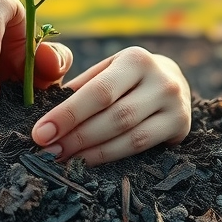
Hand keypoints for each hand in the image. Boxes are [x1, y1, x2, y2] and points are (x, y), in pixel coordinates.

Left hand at [31, 46, 190, 165]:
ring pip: (128, 137)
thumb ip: (81, 87)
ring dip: (91, 152)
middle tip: (47, 151)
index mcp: (135, 59)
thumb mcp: (107, 71)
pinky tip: (87, 161)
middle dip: (75, 137)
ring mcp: (175, 104)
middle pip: (113, 116)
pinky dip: (110, 156)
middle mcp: (161, 80)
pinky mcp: (181, 126)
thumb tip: (47, 114)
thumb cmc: (127, 77)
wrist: (174, 80)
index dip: (67, 115)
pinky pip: (140, 147)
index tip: (40, 133)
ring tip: (63, 158)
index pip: (97, 92)